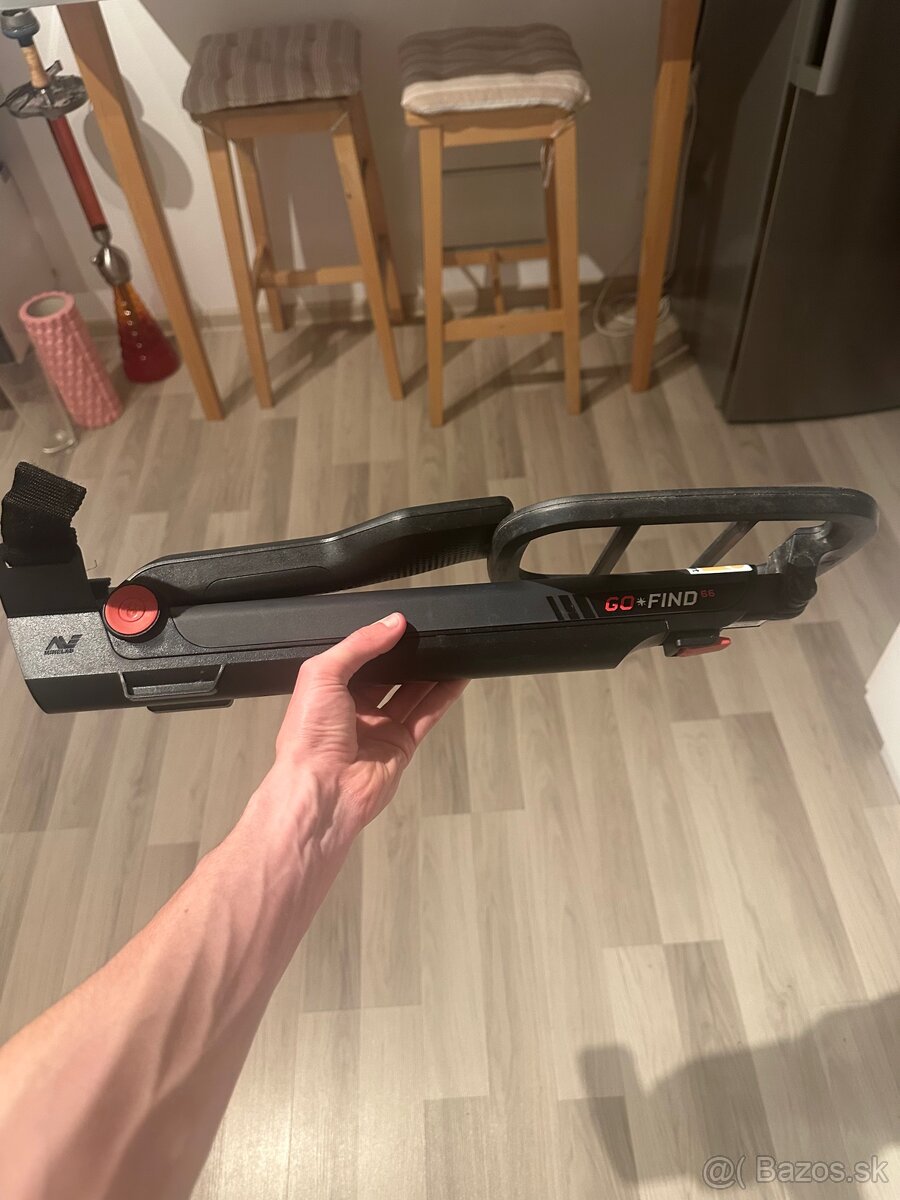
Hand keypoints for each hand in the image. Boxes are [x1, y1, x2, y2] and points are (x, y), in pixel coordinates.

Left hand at [269, 613, 466, 834]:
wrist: (323, 789)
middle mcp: (353, 709)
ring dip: (430, 673)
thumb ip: (359, 645)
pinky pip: (426, 715)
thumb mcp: (323, 674)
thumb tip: (392, 623)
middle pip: (387, 676)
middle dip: (406, 657)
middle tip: (427, 635)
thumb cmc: (309, 736)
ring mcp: (379, 729)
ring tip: (449, 649)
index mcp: (328, 691)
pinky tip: (457, 677)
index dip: (377, 641)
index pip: (357, 658)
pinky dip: (443, 696)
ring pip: (411, 693)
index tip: (400, 624)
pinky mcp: (401, 746)